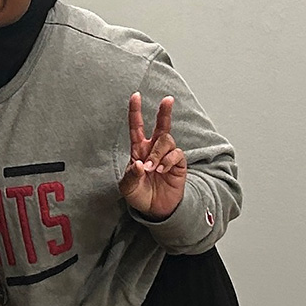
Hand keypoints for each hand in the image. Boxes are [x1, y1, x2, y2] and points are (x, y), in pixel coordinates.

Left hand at [118, 92, 186, 218]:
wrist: (155, 209)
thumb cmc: (139, 195)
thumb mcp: (128, 187)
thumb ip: (131, 175)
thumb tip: (140, 164)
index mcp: (139, 150)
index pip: (136, 127)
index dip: (135, 111)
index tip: (135, 96)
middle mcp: (154, 149)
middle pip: (162, 126)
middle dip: (165, 112)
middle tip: (168, 99)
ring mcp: (167, 156)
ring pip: (166, 141)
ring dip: (158, 153)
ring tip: (153, 168)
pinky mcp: (178, 164)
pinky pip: (176, 154)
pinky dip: (168, 161)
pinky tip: (162, 170)